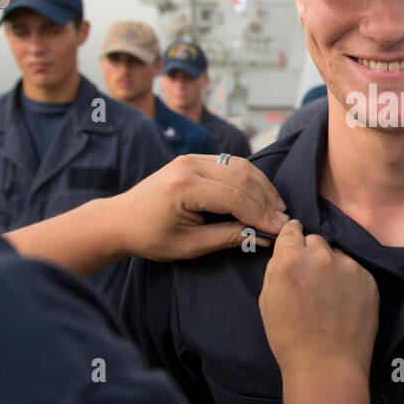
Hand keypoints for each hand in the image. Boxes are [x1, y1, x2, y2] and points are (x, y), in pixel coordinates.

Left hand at [111, 153, 288, 260]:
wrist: (120, 220)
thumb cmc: (149, 237)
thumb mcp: (189, 246)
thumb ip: (228, 238)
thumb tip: (263, 236)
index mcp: (185, 187)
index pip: (235, 197)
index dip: (261, 214)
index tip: (279, 229)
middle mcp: (189, 165)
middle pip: (242, 177)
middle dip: (266, 200)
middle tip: (283, 220)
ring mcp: (191, 158)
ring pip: (240, 166)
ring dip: (262, 187)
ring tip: (276, 208)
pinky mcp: (194, 158)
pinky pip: (230, 164)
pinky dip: (249, 179)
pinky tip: (260, 195)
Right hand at [258, 220, 379, 381]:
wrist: (327, 366)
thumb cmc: (289, 338)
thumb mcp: (267, 300)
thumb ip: (275, 269)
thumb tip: (285, 254)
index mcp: (290, 258)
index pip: (291, 230)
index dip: (291, 237)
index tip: (294, 241)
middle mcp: (320, 255)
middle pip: (315, 241)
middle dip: (311, 254)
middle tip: (310, 278)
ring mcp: (348, 266)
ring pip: (337, 255)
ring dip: (331, 266)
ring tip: (329, 295)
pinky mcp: (368, 279)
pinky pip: (355, 270)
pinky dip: (349, 280)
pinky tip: (344, 303)